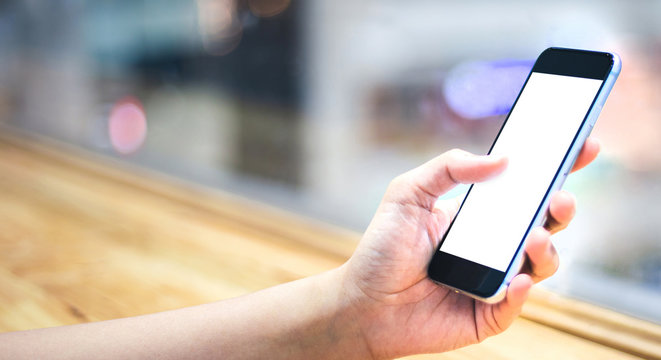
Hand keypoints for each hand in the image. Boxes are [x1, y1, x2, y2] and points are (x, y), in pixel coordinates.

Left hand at [341, 139, 599, 358]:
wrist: (362, 302)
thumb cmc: (381, 248)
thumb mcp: (407, 194)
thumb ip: (447, 168)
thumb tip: (501, 160)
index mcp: (480, 215)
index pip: (525, 190)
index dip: (557, 170)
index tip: (581, 146)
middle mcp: (493, 245)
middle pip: (543, 224)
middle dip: (561, 209)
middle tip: (559, 198)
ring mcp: (494, 279)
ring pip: (540, 264)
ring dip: (546, 250)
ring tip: (532, 238)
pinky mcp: (489, 313)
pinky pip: (516, 303)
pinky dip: (521, 291)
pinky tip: (515, 279)